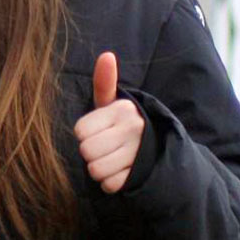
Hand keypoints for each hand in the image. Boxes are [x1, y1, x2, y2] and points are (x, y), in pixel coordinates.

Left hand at [75, 52, 145, 192]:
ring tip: (113, 160)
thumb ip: (104, 82)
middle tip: (106, 148)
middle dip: (91, 153)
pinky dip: (111, 183)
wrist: (159, 150)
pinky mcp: (142, 175)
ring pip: (96, 170)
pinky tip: (122, 172)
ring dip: (99, 169)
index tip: (100, 131)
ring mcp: (140, 152)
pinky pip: (110, 184)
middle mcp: (134, 128)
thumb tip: (106, 55)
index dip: (85, 134)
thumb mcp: (113, 104)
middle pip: (86, 151)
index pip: (80, 130)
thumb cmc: (123, 125)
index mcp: (123, 109)